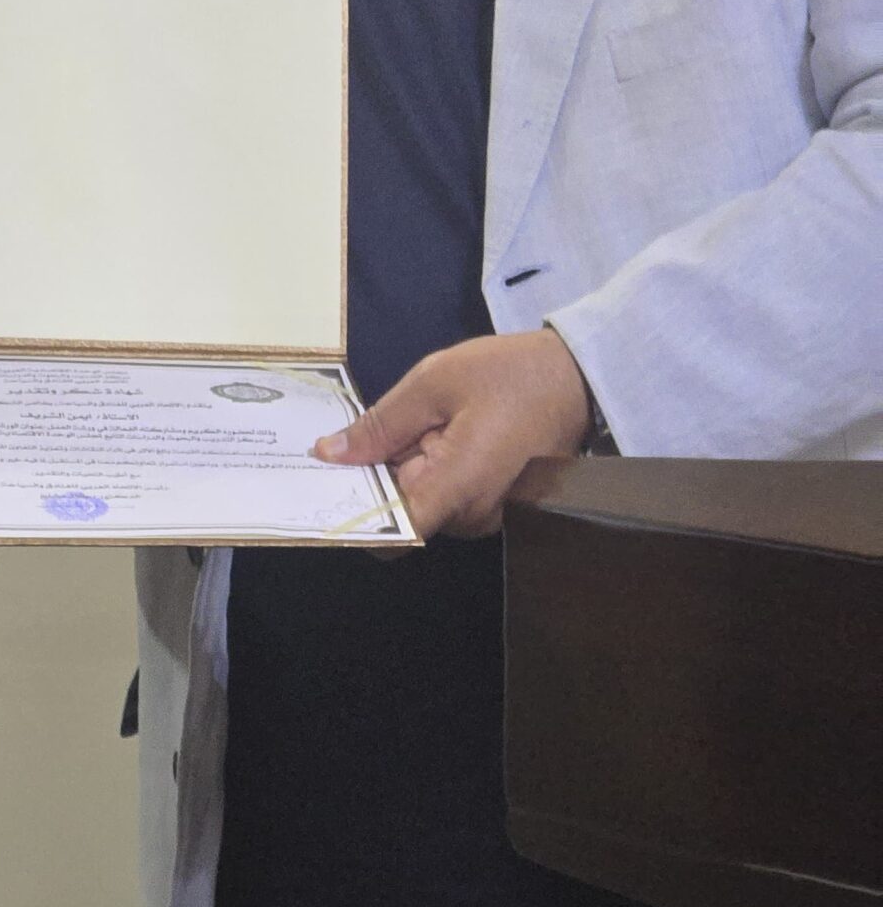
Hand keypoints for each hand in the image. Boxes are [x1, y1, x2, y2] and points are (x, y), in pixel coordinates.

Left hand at [314, 328, 591, 538]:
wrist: (580, 375)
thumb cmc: (511, 374)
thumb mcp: (434, 383)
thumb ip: (380, 425)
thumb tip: (330, 455)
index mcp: (459, 487)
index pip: (395, 533)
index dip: (356, 516)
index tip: (327, 488)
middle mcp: (475, 514)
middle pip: (405, 514)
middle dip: (382, 477)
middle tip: (378, 430)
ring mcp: (489, 513)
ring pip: (426, 503)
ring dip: (409, 470)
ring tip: (421, 423)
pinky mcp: (497, 503)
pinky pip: (449, 496)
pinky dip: (432, 469)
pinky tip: (436, 433)